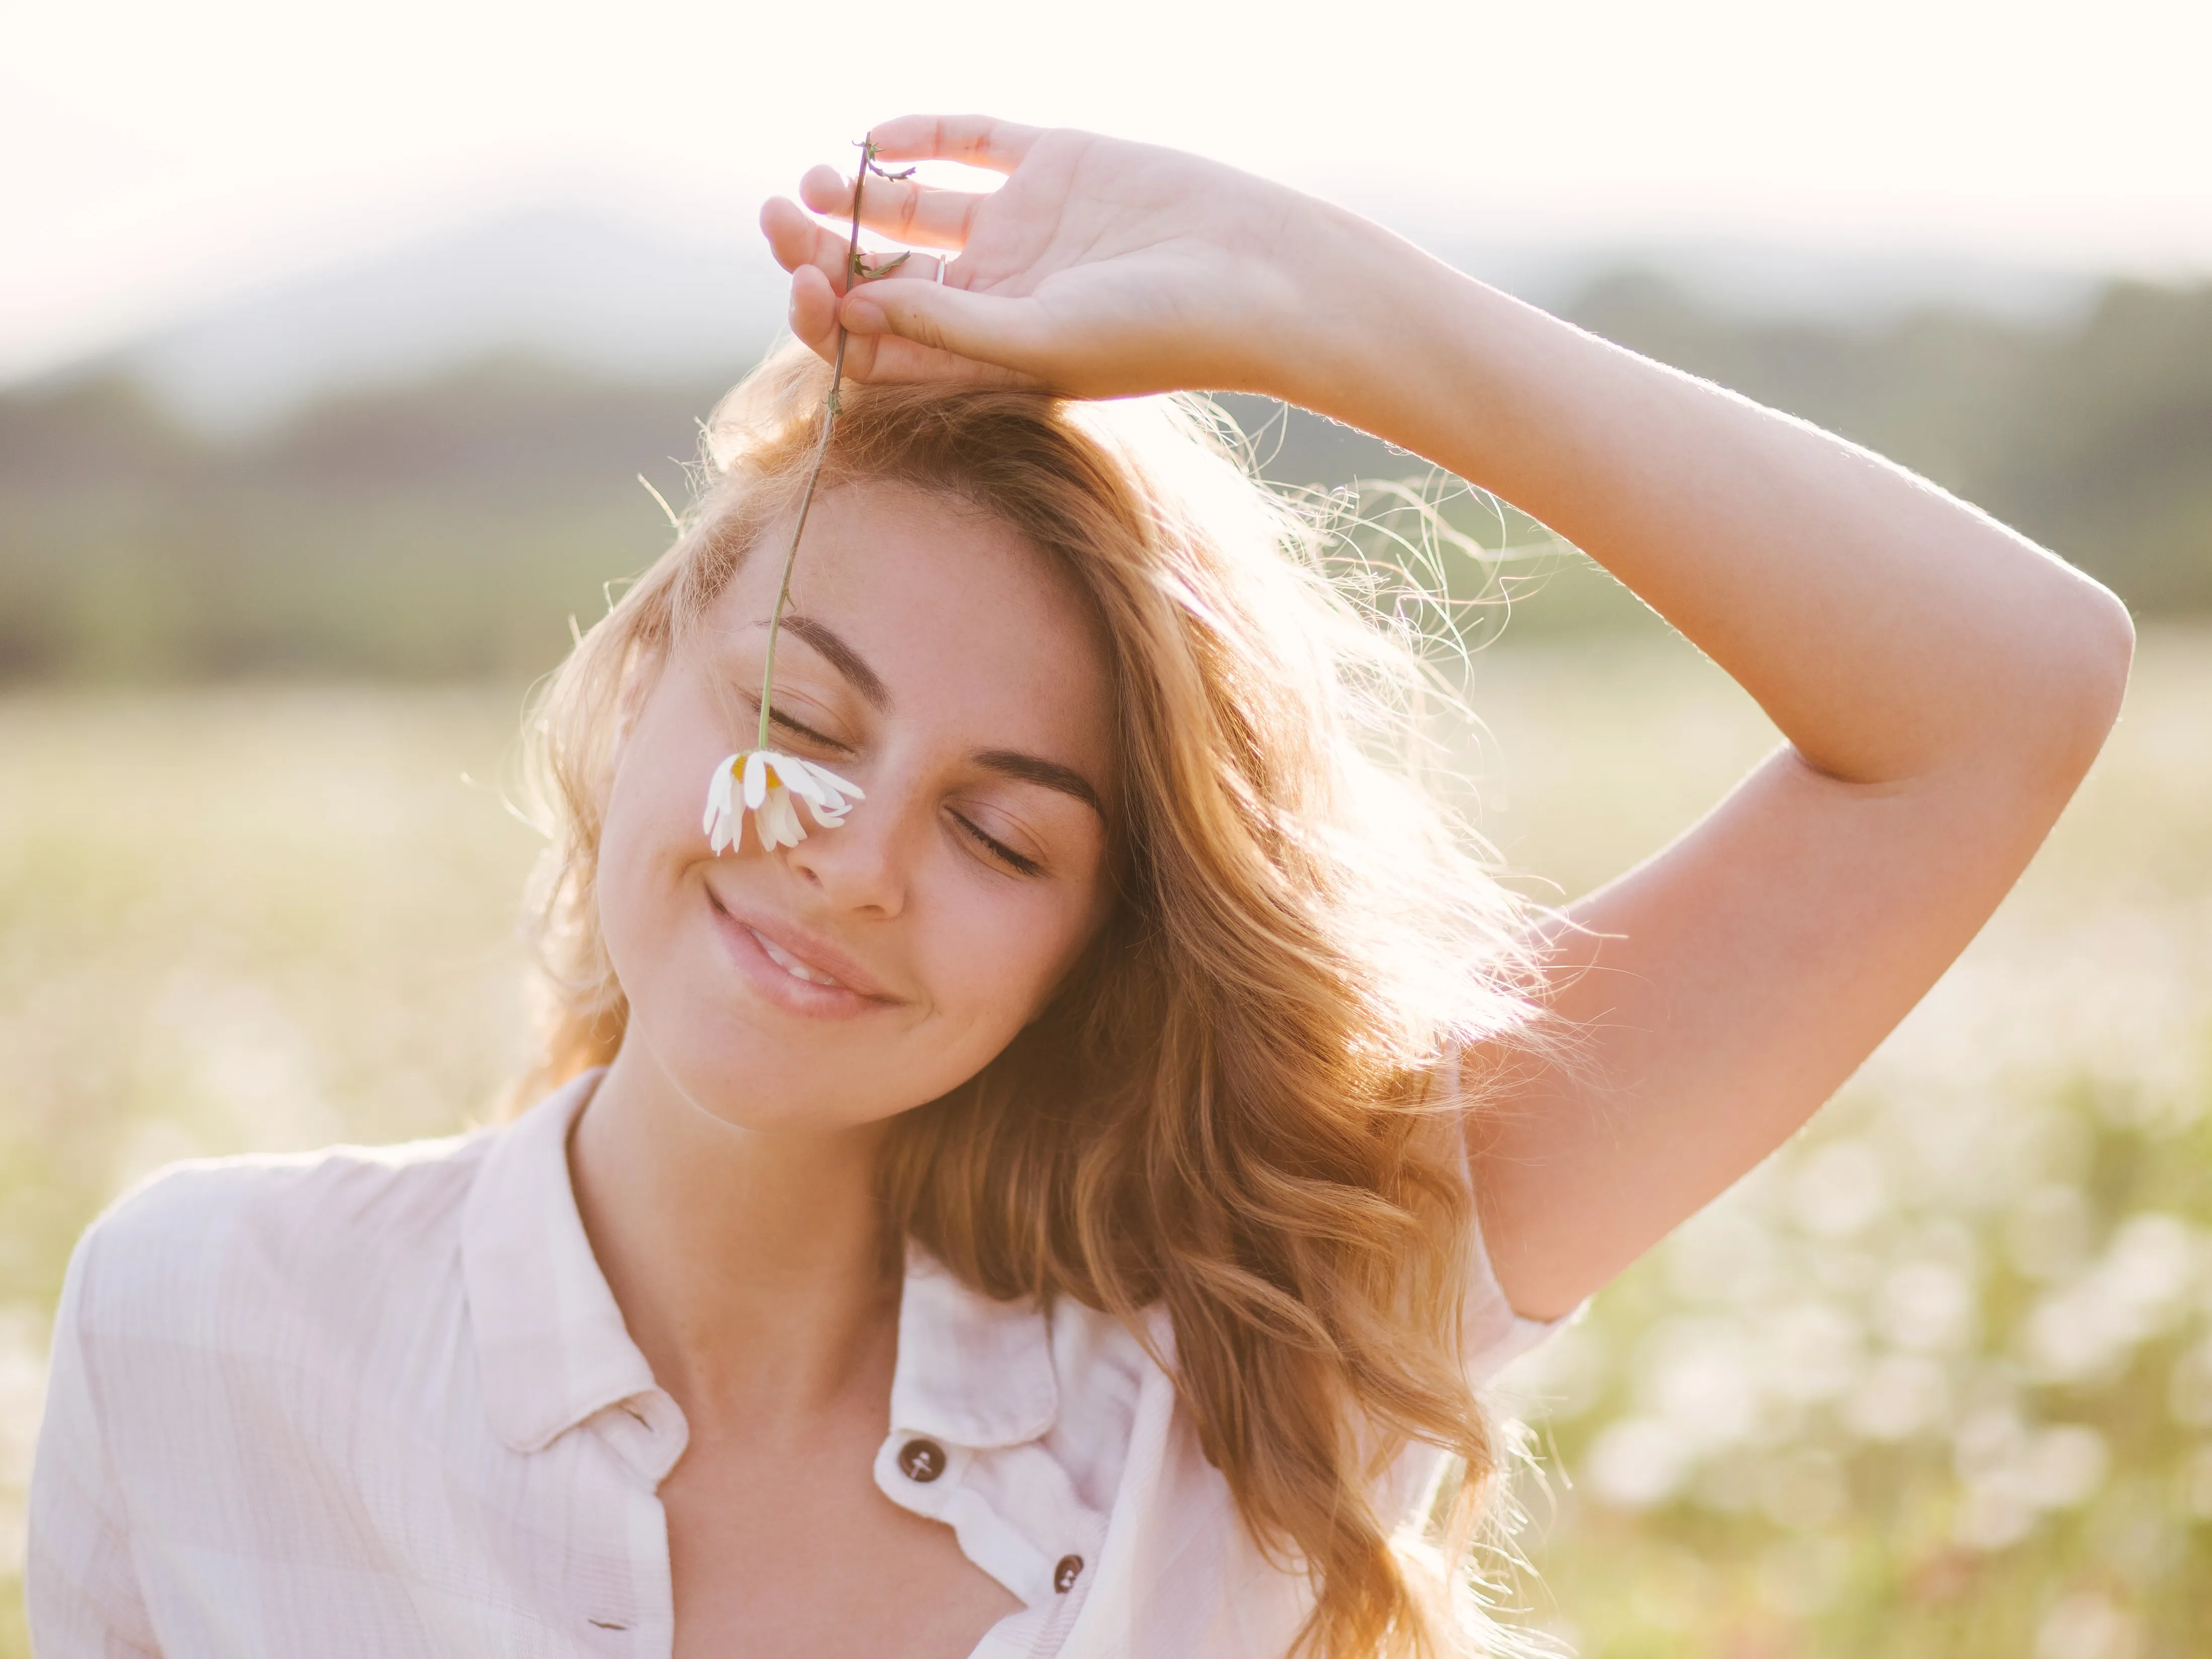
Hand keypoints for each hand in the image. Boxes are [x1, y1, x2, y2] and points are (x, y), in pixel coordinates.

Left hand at [758, 115, 1329, 400]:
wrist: (1264, 277)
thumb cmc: (1164, 333)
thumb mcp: (1044, 341)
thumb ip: (948, 328)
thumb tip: (848, 309)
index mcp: (989, 357)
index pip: (884, 344)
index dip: (831, 317)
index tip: (806, 286)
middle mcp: (998, 295)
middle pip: (883, 274)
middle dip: (823, 250)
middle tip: (777, 218)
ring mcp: (1025, 227)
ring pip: (914, 210)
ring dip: (856, 197)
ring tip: (813, 183)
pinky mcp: (1056, 164)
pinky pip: (972, 145)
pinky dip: (920, 136)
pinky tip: (879, 137)